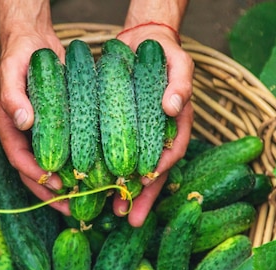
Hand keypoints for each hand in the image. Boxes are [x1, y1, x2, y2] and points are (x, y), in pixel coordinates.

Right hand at [0, 22, 70, 214]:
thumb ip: (13, 96)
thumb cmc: (19, 54)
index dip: (35, 177)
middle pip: (33, 172)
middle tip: (72, 208)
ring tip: (83, 201)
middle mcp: (22, 134)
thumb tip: (23, 123)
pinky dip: (74, 165)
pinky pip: (63, 151)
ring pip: (49, 165)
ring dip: (63, 185)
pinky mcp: (55, 127)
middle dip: (50, 193)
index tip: (55, 188)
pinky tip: (92, 174)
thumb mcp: (12, 72)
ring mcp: (38, 133)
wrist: (33, 40)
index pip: (19, 159)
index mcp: (7, 126)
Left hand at [112, 24, 194, 226]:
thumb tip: (173, 107)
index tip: (147, 181)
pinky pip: (116, 157)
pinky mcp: (121, 133)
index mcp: (177, 126)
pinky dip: (109, 173)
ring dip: (127, 194)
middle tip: (131, 219)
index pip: (173, 152)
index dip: (161, 169)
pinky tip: (96, 188)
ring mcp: (141, 138)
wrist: (144, 44)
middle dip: (143, 196)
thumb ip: (180, 83)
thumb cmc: (166, 53)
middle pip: (154, 171)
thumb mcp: (178, 63)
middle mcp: (160, 137)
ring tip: (114, 214)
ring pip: (134, 170)